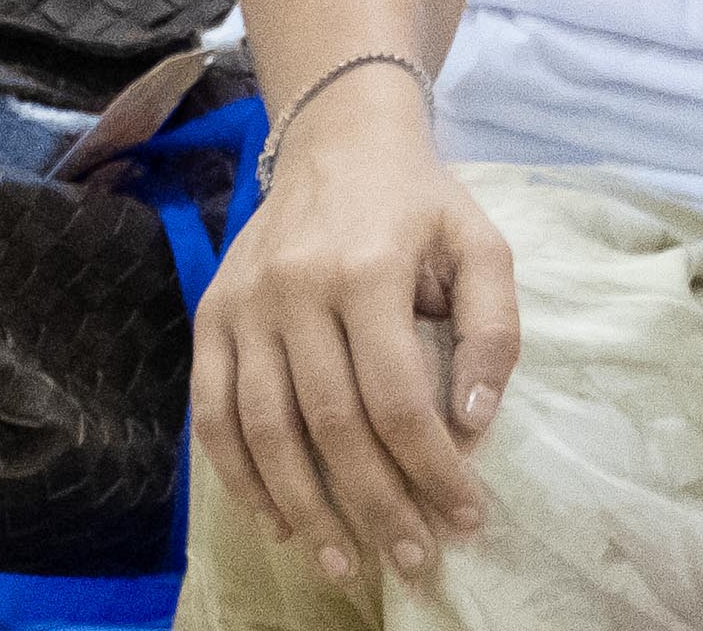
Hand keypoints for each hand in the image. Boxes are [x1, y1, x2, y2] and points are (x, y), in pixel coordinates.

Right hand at [192, 108, 522, 587]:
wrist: (337, 139)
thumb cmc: (418, 203)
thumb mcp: (480, 245)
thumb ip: (493, 329)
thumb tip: (473, 421)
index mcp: (367, 268)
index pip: (398, 397)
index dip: (432, 469)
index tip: (464, 518)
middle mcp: (295, 288)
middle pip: (331, 424)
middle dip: (375, 505)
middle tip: (411, 559)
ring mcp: (242, 304)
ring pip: (264, 429)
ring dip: (304, 508)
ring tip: (343, 564)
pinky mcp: (209, 315)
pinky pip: (211, 412)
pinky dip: (238, 475)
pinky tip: (277, 518)